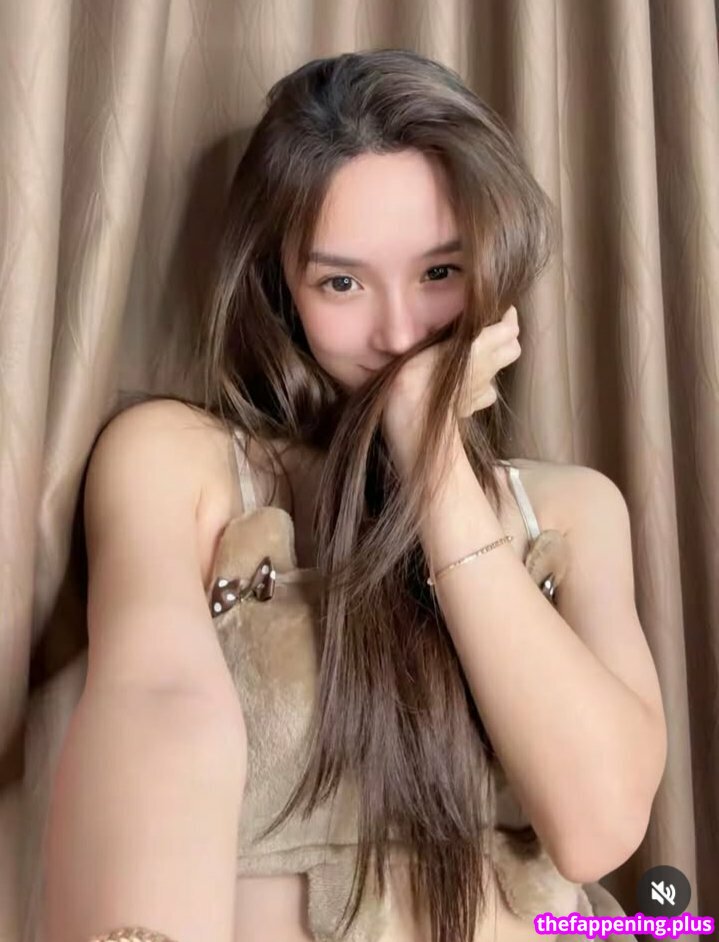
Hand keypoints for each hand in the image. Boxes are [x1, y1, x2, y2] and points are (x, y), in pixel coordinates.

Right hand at [382, 306, 520, 463]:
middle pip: (513, 349)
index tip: (501, 308)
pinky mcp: (472, 408)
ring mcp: (482, 390)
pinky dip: (479, 387)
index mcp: (481, 347)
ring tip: (475, 357)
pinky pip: (484, 394)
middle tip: (492, 330)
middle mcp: (487, 367)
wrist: (414, 417)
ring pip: (498, 372)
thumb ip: (453, 331)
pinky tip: (466, 384)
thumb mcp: (432, 342)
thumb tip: (467, 316)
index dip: (509, 316)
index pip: (510, 328)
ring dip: (493, 363)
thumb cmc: (416, 373)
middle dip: (508, 338)